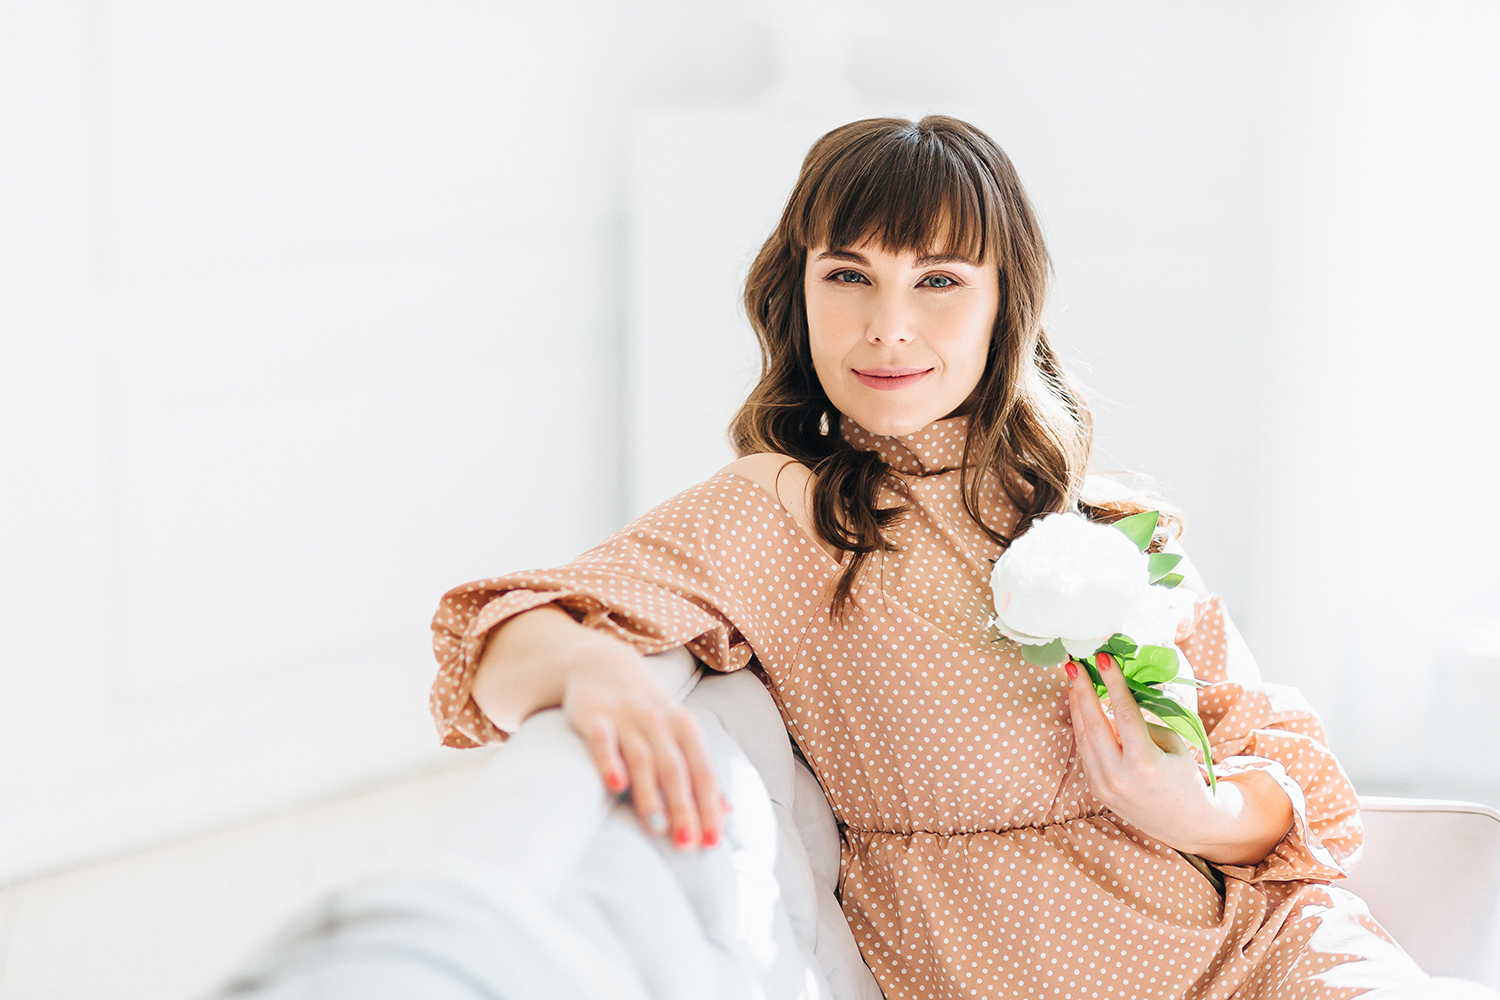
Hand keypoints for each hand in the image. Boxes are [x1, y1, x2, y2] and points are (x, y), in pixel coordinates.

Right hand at [562, 649, 727, 850]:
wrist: (602, 662)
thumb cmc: (647, 709)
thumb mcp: (678, 731)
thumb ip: (699, 770)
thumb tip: (725, 811)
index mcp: (684, 727)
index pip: (702, 772)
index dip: (708, 807)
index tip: (711, 842)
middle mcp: (658, 721)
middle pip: (675, 769)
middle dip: (683, 807)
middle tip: (686, 844)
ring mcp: (626, 717)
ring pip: (642, 759)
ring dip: (649, 794)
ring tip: (657, 827)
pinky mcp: (594, 715)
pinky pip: (603, 741)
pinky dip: (610, 762)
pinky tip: (615, 786)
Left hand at [1065, 652, 1292, 864]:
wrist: (1185, 822)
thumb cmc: (1184, 777)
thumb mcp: (1173, 745)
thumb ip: (1144, 723)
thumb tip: (1116, 699)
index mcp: (1144, 763)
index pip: (1123, 713)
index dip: (1112, 682)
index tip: (1102, 658)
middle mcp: (1119, 776)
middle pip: (1093, 723)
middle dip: (1081, 690)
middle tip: (1074, 663)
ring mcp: (1104, 786)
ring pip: (1083, 737)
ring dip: (1077, 706)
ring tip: (1074, 680)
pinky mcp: (1096, 789)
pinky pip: (1085, 751)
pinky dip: (1083, 727)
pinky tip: (1081, 707)